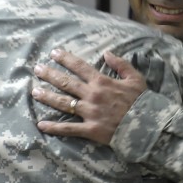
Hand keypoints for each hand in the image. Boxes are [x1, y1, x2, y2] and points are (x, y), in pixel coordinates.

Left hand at [32, 49, 146, 144]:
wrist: (147, 125)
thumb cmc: (142, 101)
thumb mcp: (135, 78)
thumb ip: (121, 64)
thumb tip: (107, 53)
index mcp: (102, 82)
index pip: (79, 67)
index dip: (65, 59)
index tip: (53, 53)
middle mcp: (92, 96)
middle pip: (66, 83)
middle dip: (50, 75)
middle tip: (37, 69)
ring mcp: (90, 113)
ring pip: (64, 103)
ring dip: (48, 97)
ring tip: (35, 92)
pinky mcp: (90, 129)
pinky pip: (69, 128)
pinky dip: (54, 127)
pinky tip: (41, 125)